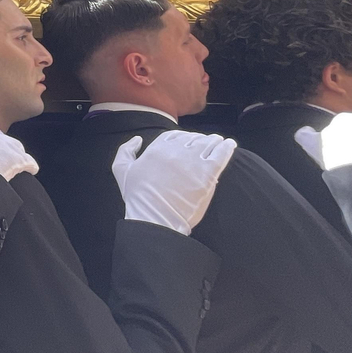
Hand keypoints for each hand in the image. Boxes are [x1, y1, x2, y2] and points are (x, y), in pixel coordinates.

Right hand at [113, 130, 235, 234]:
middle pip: (192, 138)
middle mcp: (176, 150)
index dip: (183, 137)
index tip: (188, 142)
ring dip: (215, 141)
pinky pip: (221, 154)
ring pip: (208, 143)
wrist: (156, 217)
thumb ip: (126, 150)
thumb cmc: (138, 197)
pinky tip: (230, 145)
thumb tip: (137, 139)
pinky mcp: (208, 173)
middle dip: (200, 139)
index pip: (174, 135)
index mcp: (157, 148)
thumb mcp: (121, 170)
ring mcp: (193, 161)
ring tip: (220, 142)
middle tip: (206, 142)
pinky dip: (227, 147)